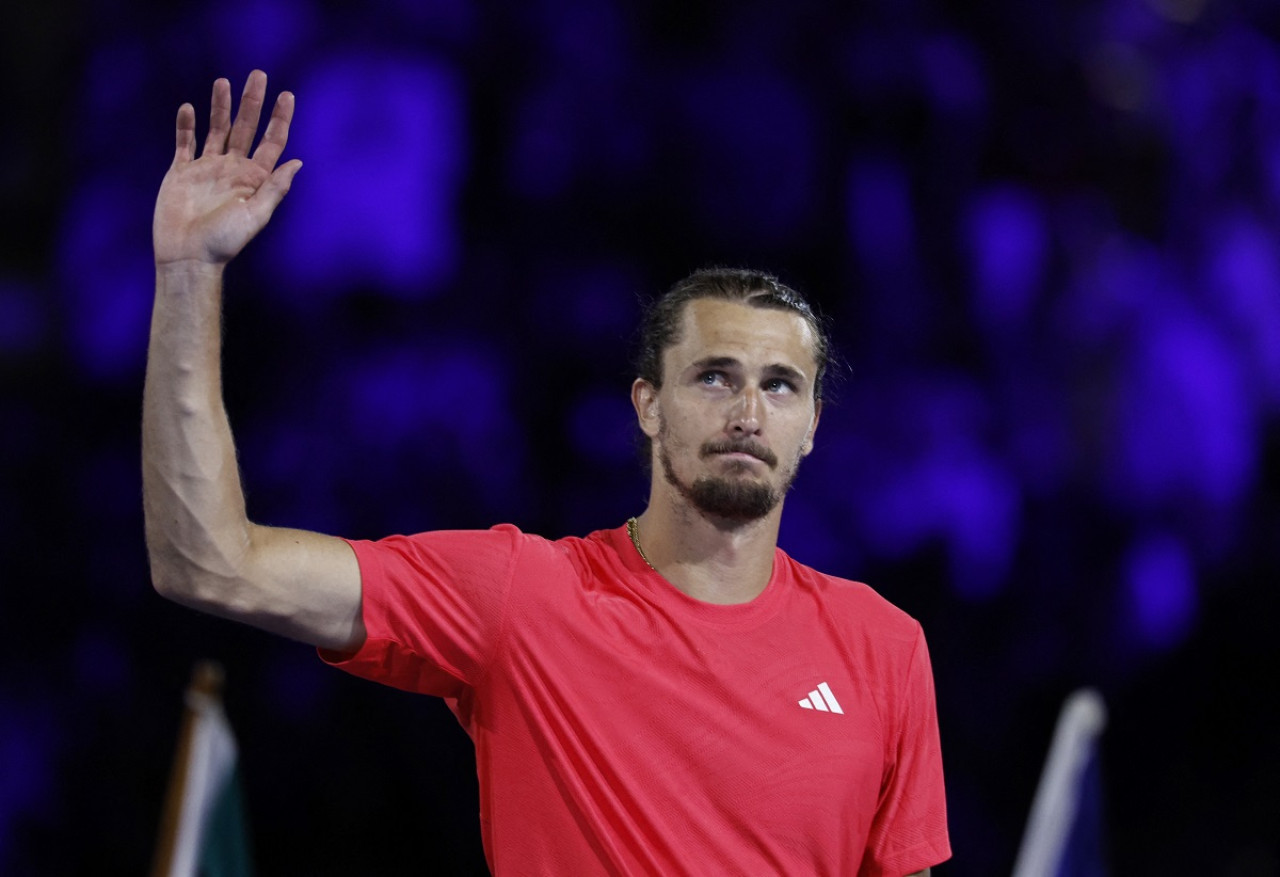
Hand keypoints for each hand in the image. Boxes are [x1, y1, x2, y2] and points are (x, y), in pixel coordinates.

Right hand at [153, 70, 301, 266]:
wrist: (187, 257)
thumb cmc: (224, 242)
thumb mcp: (256, 216)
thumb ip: (274, 188)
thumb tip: (298, 163)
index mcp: (254, 179)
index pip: (272, 142)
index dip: (280, 119)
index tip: (287, 95)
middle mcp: (232, 170)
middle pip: (245, 128)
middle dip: (252, 102)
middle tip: (258, 75)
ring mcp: (207, 169)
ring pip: (216, 130)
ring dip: (220, 107)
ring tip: (223, 82)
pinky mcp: (181, 173)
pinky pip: (184, 143)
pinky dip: (186, 126)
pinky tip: (190, 108)